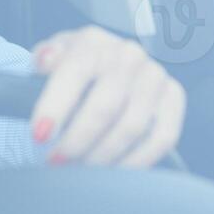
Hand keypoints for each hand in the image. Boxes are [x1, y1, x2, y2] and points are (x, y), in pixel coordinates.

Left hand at [29, 25, 185, 167]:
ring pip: (131, 127)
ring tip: (81, 169)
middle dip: (77, 141)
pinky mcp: (173, 99)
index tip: (39, 136)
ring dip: (103, 156)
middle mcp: (128, 55)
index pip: (75, 71)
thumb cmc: (75, 69)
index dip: (55, 106)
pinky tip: (113, 171)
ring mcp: (154, 76)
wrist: (108, 66)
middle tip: (57, 162)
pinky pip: (161, 138)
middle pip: (105, 106)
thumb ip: (44, 60)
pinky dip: (136, 161)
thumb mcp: (52, 58)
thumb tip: (46, 62)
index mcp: (94, 42)